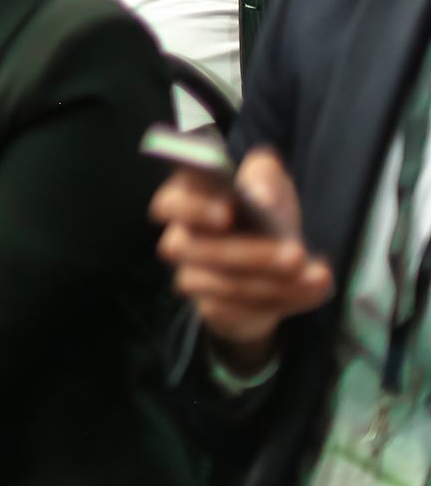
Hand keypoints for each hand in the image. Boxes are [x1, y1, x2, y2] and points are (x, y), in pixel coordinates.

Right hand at [152, 146, 332, 370]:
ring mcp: (192, 277)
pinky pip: (241, 311)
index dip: (193, 208)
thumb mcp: (269, 184)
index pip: (170, 204)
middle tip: (296, 254)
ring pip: (223, 285)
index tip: (227, 213)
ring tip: (314, 276)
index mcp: (185, 201)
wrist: (275, 262)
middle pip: (197, 249)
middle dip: (250, 254)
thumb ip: (263, 175)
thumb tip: (260, 196)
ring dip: (274, 283)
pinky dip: (283, 301)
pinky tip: (312, 290)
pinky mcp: (213, 308)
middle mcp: (180, 240)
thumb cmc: (262, 213)